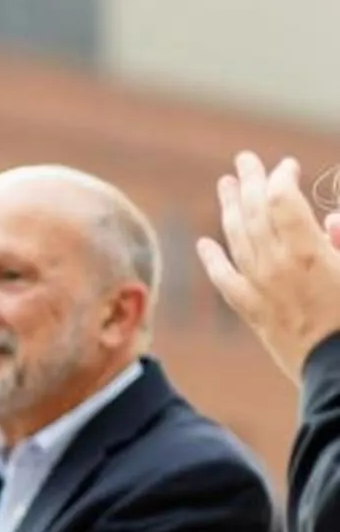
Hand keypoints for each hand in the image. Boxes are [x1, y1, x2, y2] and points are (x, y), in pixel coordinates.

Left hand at [200, 152, 339, 383]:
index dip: (280, 178)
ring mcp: (261, 289)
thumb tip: (334, 218)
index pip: (282, 200)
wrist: (339, 371)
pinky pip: (226, 281)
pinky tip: (205, 244)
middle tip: (244, 160)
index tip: (286, 166)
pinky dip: (214, 260)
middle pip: (254, 214)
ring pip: (237, 240)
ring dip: (229, 210)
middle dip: (249, 183)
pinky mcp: (253, 312)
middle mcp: (277, 266)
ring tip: (225, 186)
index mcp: (309, 252)